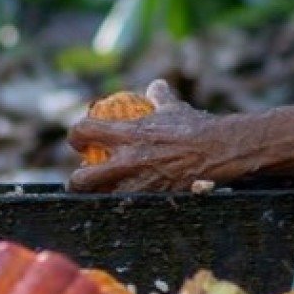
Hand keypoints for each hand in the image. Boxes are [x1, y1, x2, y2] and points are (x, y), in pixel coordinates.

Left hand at [67, 79, 228, 192]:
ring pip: (103, 199)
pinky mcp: (153, 199)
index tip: (77, 141)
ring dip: (98, 198)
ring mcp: (139, 184)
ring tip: (102, 195)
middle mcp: (128, 160)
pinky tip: (127, 202)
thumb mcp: (174, 108)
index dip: (74, 136)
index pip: (85, 131)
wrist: (219, 150)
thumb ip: (159, 98)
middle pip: (83, 179)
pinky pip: (129, 207)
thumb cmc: (197, 127)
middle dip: (75, 182)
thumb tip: (155, 86)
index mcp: (128, 133)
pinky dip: (124, 205)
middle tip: (80, 180)